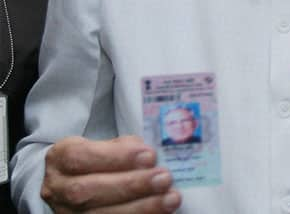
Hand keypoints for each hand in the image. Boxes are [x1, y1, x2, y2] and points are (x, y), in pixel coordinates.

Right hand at [41, 135, 180, 212]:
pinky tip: (161, 212)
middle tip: (164, 178)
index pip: (81, 157)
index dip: (116, 157)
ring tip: (170, 198)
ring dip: (140, 208)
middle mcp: (58, 188)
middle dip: (131, 185)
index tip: (149, 155)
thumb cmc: (99, 159)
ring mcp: (66, 212)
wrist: (77, 180)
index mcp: (61, 158)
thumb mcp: (105, 145)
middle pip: (88, 190)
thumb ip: (124, 147)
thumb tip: (148, 153)